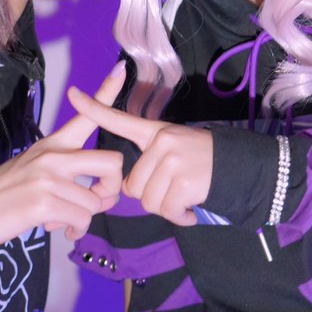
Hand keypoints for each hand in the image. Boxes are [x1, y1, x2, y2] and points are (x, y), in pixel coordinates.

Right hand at [0, 62, 126, 262]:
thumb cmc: (2, 197)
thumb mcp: (34, 174)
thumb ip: (70, 180)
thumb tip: (102, 198)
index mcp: (52, 145)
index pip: (85, 115)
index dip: (107, 93)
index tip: (121, 69)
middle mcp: (52, 156)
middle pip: (112, 162)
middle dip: (111, 189)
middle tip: (94, 201)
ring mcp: (48, 178)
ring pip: (95, 202)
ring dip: (84, 218)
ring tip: (63, 221)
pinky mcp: (43, 202)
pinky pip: (81, 220)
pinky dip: (74, 230)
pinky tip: (59, 229)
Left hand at [66, 87, 212, 226]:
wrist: (239, 167)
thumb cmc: (202, 163)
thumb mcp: (175, 148)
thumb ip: (150, 161)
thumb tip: (129, 188)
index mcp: (155, 133)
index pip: (119, 119)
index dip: (93, 108)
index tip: (72, 94)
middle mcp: (162, 142)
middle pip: (133, 186)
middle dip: (151, 196)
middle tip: (175, 190)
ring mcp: (173, 160)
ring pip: (148, 201)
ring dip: (167, 208)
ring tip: (185, 197)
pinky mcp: (185, 181)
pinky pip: (167, 210)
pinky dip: (180, 217)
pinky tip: (191, 209)